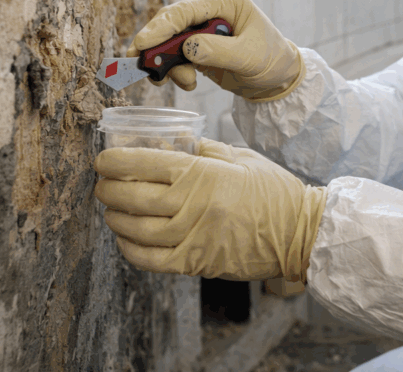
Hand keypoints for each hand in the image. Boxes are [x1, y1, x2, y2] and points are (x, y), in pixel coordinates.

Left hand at [93, 139, 326, 281]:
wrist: (300, 232)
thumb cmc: (274, 191)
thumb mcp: (241, 158)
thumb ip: (204, 149)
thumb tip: (173, 139)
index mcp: (203, 174)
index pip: (145, 164)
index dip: (115, 161)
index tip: (102, 160)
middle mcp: (192, 206)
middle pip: (132, 197)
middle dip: (108, 188)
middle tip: (101, 183)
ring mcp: (192, 237)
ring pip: (135, 230)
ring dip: (114, 218)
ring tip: (111, 209)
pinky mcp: (196, 263)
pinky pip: (150, 260)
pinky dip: (130, 249)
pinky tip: (126, 238)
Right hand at [128, 0, 304, 101]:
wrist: (278, 78)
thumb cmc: (272, 60)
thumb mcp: (249, 56)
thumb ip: (218, 51)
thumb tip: (187, 49)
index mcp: (226, 1)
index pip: (187, 9)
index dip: (162, 25)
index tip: (143, 42)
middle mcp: (210, 11)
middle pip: (172, 23)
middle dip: (156, 46)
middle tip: (142, 65)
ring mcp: (202, 30)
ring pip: (169, 42)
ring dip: (167, 64)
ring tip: (183, 82)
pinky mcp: (198, 48)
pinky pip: (175, 57)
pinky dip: (174, 71)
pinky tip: (187, 83)